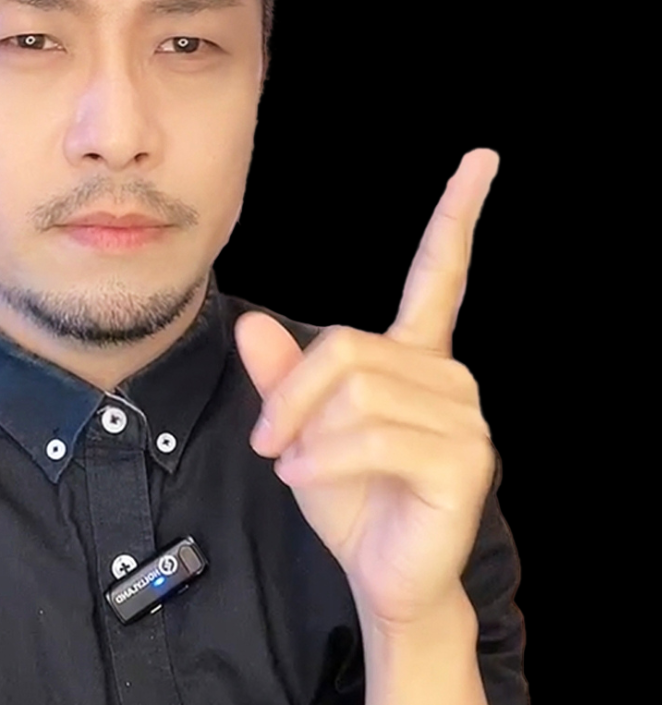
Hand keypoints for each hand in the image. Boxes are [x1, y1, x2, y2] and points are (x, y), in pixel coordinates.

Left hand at [235, 149, 499, 629]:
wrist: (380, 574)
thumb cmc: (346, 497)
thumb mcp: (300, 429)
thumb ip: (282, 375)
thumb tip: (252, 322)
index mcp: (417, 357)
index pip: (441, 273)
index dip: (459, 215)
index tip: (482, 158)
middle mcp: (448, 375)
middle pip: (346, 346)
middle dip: (291, 396)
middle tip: (268, 441)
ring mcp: (464, 415)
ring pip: (357, 389)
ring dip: (306, 433)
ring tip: (295, 466)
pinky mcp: (464, 457)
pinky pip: (373, 434)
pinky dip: (324, 458)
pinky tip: (307, 478)